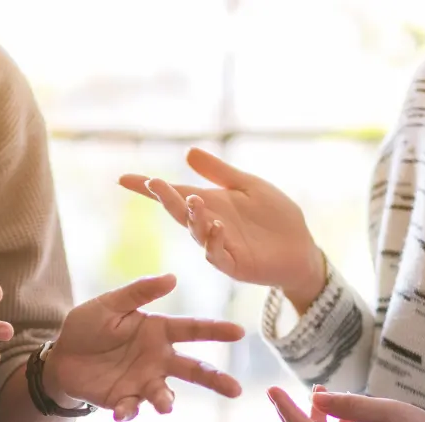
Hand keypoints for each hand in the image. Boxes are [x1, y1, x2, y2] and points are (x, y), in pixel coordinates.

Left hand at [44, 274, 244, 421]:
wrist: (61, 356)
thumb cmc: (88, 325)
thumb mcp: (110, 304)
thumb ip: (139, 292)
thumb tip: (172, 278)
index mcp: (159, 331)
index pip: (193, 330)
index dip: (216, 330)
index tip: (239, 332)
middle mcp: (158, 359)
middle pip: (194, 370)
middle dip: (216, 379)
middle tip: (236, 390)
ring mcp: (144, 382)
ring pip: (165, 394)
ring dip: (166, 401)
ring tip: (165, 406)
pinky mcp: (125, 400)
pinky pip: (132, 408)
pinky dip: (129, 412)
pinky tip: (121, 413)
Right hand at [121, 148, 326, 311]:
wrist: (301, 247)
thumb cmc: (275, 216)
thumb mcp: (248, 186)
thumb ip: (219, 172)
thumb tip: (188, 152)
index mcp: (209, 204)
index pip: (174, 195)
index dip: (148, 188)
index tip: (123, 179)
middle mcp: (208, 225)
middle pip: (179, 212)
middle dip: (166, 199)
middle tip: (154, 183)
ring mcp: (219, 246)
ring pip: (196, 233)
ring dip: (192, 218)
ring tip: (193, 200)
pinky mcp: (235, 265)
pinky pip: (218, 255)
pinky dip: (214, 241)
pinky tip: (217, 226)